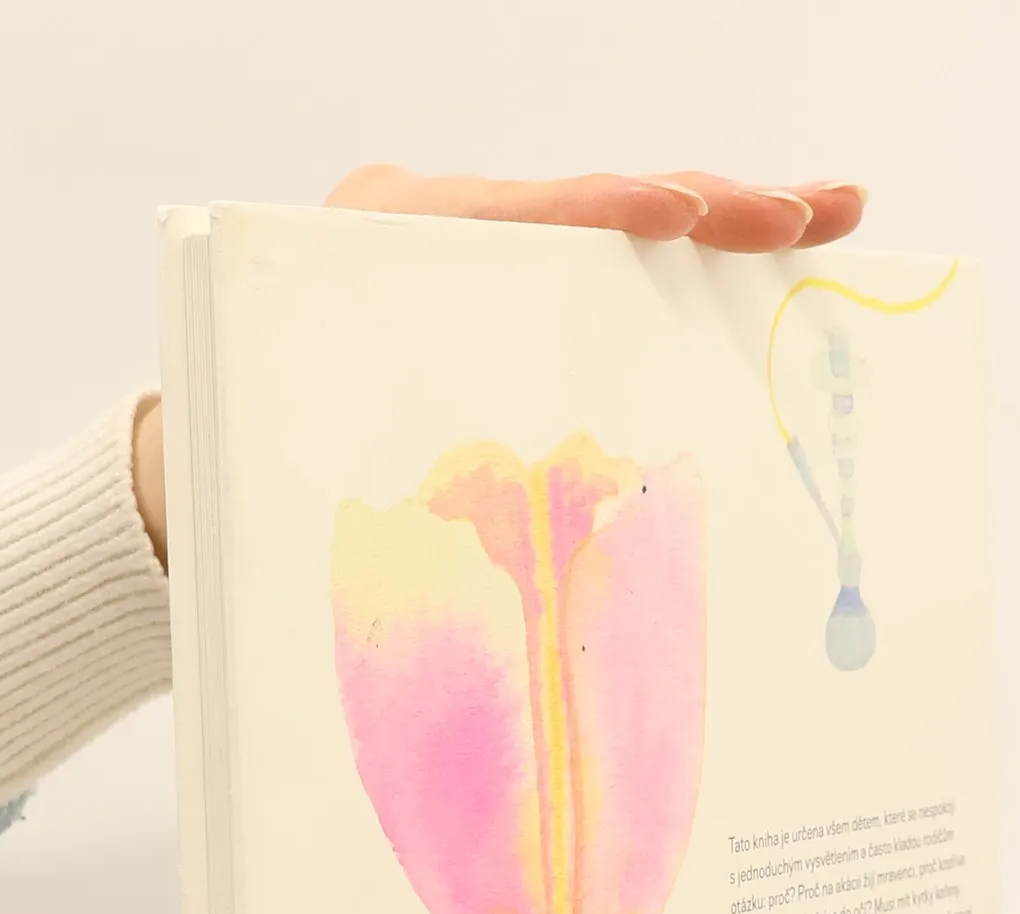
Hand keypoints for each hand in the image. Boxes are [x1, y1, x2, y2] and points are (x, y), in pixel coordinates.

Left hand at [132, 169, 869, 564]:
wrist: (198, 468)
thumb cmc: (247, 478)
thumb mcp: (312, 467)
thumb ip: (393, 484)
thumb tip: (483, 604)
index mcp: (379, 244)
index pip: (513, 214)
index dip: (605, 213)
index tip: (683, 214)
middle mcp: (433, 228)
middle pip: (587, 204)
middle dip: (707, 207)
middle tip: (811, 213)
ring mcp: (474, 252)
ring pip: (609, 229)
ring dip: (720, 230)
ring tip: (821, 218)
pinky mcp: (503, 290)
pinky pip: (601, 270)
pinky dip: (680, 270)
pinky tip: (764, 257)